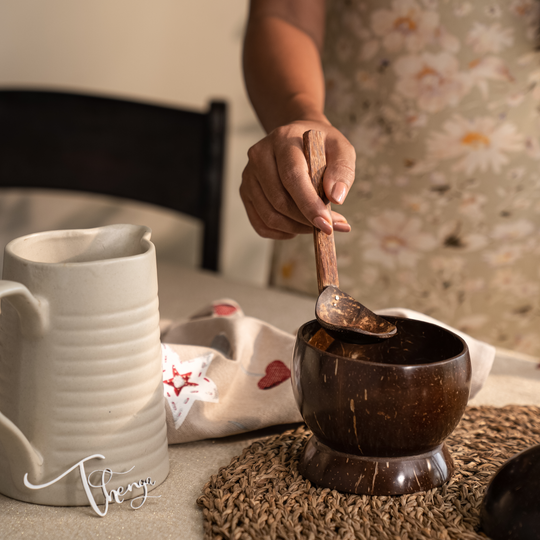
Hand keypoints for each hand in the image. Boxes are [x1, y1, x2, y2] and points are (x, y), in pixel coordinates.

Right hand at [240, 120, 355, 238]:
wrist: (298, 138)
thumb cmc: (320, 146)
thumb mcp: (340, 148)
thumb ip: (342, 170)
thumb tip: (336, 197)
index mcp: (283, 140)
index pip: (292, 176)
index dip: (309, 204)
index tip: (326, 224)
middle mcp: (260, 156)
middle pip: (279, 200)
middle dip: (306, 220)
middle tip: (328, 227)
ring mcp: (249, 175)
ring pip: (269, 216)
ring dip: (295, 228)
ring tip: (314, 225)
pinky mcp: (246, 192)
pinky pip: (260, 224)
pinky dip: (281, 233)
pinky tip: (296, 226)